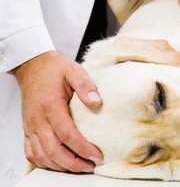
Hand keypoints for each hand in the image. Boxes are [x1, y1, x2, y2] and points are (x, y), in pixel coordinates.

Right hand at [11, 51, 102, 172]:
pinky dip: (44, 163)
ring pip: (41, 155)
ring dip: (60, 166)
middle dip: (73, 163)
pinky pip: (31, 152)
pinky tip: (58, 164)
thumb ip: (85, 85)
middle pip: (53, 150)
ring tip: (79, 168)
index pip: (66, 134)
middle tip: (90, 166)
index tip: (96, 155)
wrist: (32, 66)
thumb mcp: (74, 70)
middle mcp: (37, 119)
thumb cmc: (54, 69)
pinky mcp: (28, 129)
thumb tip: (96, 102)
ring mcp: (30, 126)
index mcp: (50, 105)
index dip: (82, 148)